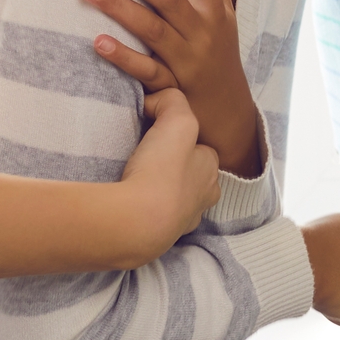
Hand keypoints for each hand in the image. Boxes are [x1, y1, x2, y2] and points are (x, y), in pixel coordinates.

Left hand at [84, 0, 266, 175]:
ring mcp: (187, 57)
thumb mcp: (218, 11)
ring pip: (152, 28)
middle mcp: (202, 26)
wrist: (228, 113)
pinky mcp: (173, 86)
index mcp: (213, 3)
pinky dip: (122, 56)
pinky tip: (96, 42)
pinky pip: (146, 70)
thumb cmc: (214, 50)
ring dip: (118, 7)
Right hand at [115, 87, 220, 255]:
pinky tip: (128, 203)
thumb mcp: (178, 120)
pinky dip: (143, 211)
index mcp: (211, 171)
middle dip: (174, 168)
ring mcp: (181, 222)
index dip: (182, 139)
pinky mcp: (158, 238)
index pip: (202, 149)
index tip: (158, 137)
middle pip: (190, 177)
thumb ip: (173, 101)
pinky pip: (153, 219)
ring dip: (159, 191)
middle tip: (146, 159)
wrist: (136, 222)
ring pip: (174, 200)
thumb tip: (156, 102)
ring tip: (133, 181)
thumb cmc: (162, 171)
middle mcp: (203, 198)